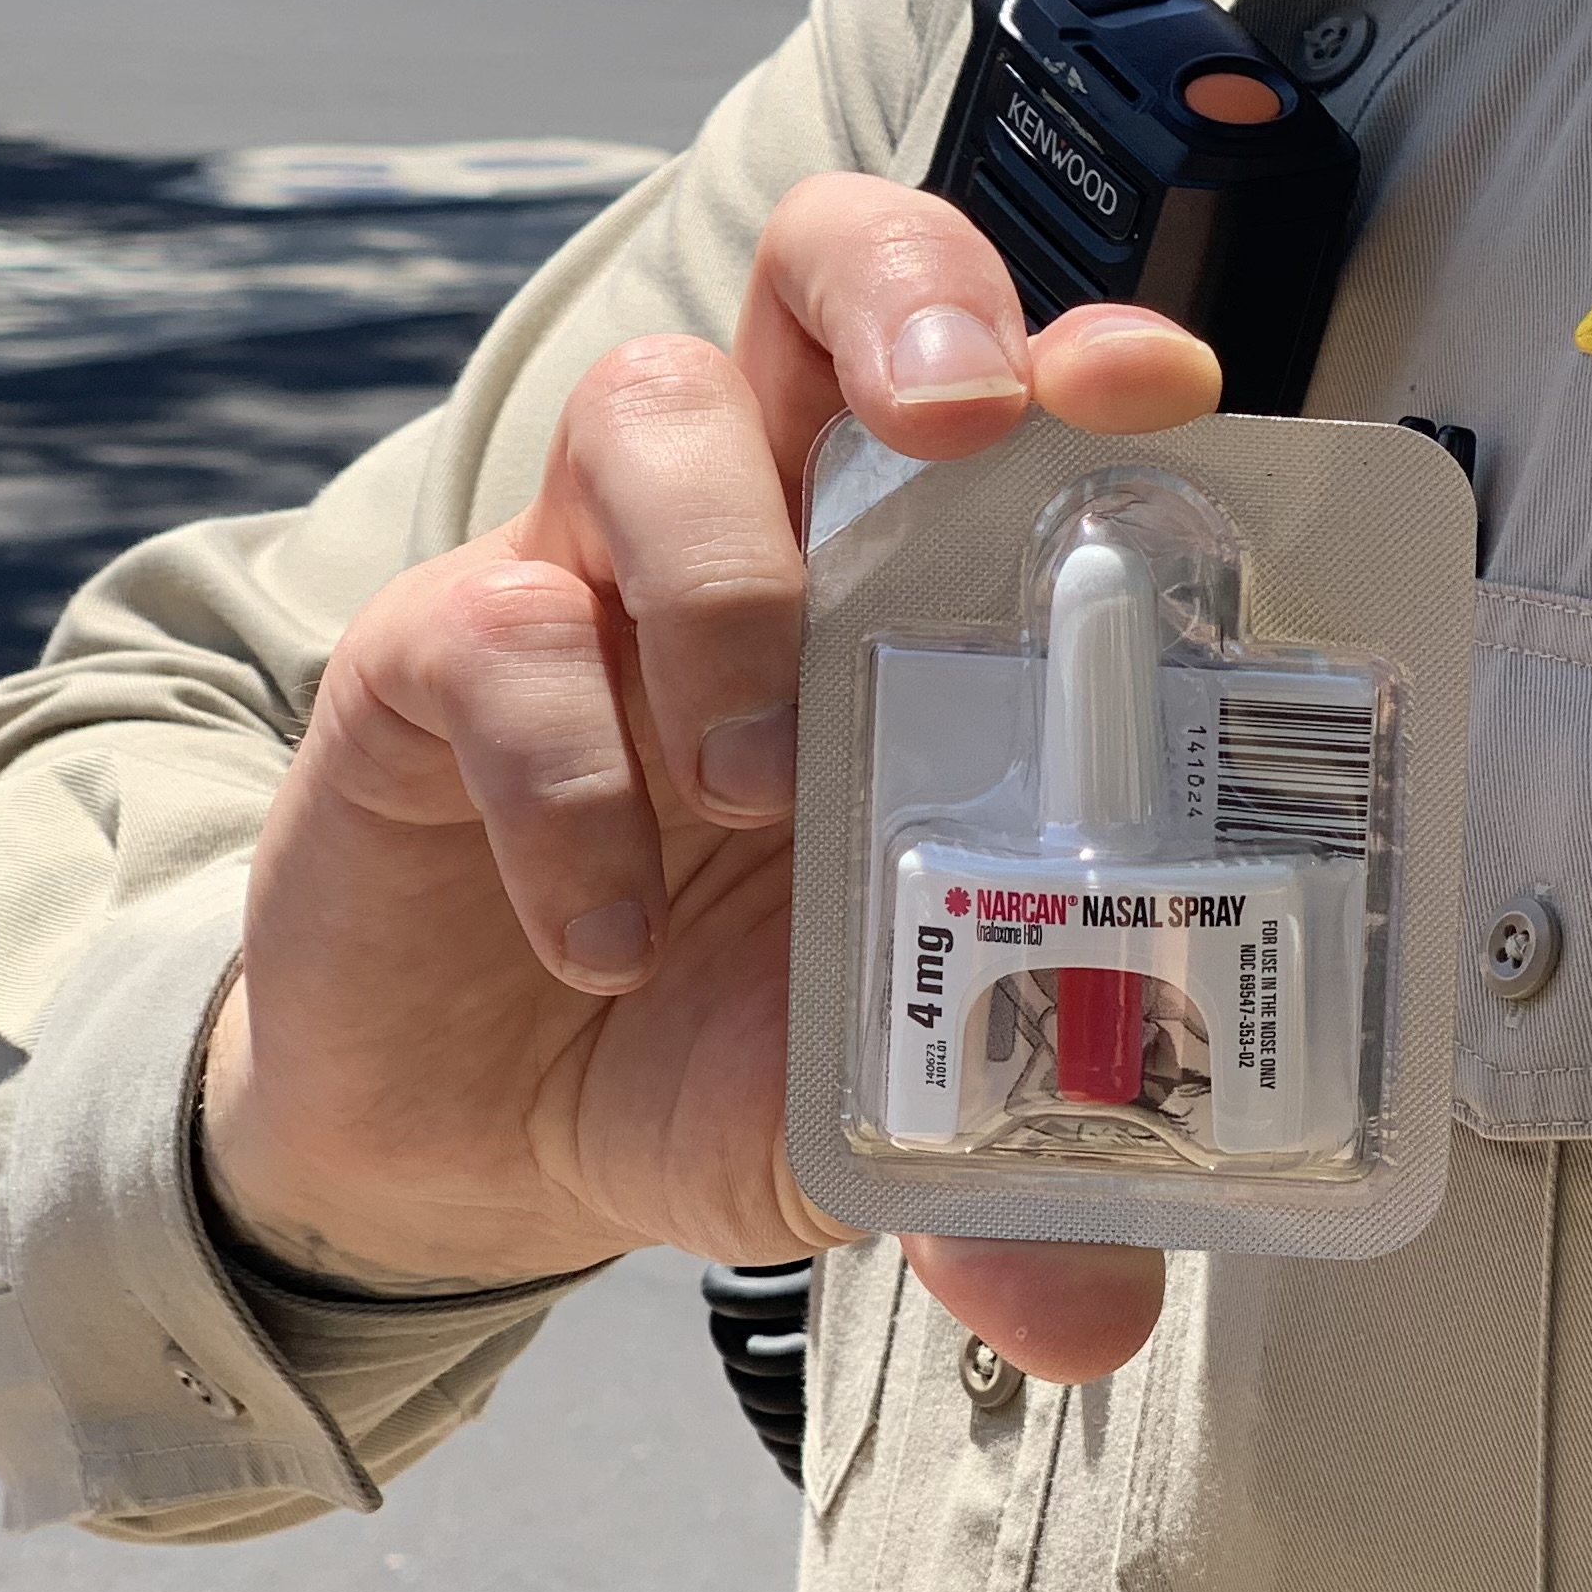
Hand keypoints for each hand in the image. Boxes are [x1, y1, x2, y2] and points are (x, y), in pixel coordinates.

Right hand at [196, 174, 1215, 1381]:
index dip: (1081, 344)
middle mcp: (766, 532)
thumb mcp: (873, 1108)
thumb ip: (997, 1180)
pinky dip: (570, 785)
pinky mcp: (430, 659)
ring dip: (732, 587)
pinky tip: (607, 934)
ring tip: (758, 792)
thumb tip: (1101, 1318)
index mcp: (915, 591)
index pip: (1009, 389)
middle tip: (959, 427)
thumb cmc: (715, 1039)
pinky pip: (501, 638)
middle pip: (827, 272)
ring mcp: (590, 575)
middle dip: (911, 300)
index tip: (1160, 388)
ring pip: (652, 409)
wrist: (470, 1132)